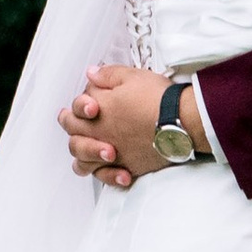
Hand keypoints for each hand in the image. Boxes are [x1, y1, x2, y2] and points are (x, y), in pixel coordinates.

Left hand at [57, 63, 170, 186]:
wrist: (180, 123)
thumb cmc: (158, 100)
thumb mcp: (132, 76)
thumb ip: (107, 75)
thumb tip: (92, 74)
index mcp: (98, 110)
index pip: (77, 106)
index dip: (82, 100)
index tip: (93, 97)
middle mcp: (100, 134)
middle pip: (73, 133)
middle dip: (71, 125)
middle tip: (75, 120)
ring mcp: (112, 153)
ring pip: (82, 161)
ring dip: (84, 154)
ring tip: (92, 148)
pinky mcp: (127, 166)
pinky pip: (106, 177)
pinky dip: (107, 175)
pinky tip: (114, 169)